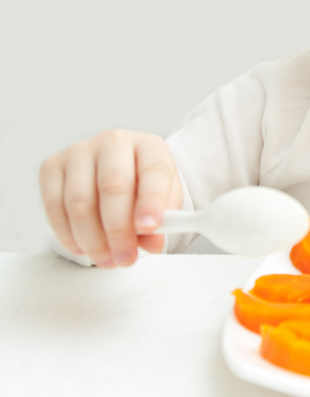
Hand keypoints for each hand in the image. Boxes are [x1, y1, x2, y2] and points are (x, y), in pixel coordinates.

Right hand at [39, 129, 183, 267]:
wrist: (119, 170)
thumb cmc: (143, 186)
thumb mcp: (165, 199)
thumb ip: (164, 219)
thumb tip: (152, 242)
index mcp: (149, 146)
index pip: (153, 170)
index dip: (151, 200)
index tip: (149, 228)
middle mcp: (114, 142)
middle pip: (113, 186)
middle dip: (118, 230)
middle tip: (125, 258)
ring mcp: (80, 151)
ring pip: (80, 201)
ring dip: (93, 239)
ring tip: (107, 259)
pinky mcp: (52, 166)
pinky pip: (54, 207)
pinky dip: (68, 235)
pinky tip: (83, 248)